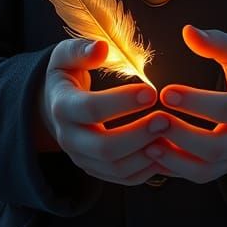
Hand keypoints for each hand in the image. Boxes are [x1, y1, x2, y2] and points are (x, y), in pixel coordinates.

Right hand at [37, 38, 174, 186]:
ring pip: (116, 168)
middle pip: (104, 148)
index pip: (91, 108)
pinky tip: (166, 150)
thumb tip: (101, 48)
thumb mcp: (66, 57)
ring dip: (146, 154)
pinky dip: (148, 168)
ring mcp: (83, 158)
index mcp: (62, 107)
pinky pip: (125, 178)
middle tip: (166, 119)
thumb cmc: (67, 76)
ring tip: (170, 134)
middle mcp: (69, 138)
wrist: (55, 107)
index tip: (152, 91)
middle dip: (138, 135)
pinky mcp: (97, 170)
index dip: (122, 101)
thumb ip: (81, 49)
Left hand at [144, 25, 226, 184]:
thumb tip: (188, 31)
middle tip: (155, 119)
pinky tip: (150, 153)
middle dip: (184, 136)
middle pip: (218, 147)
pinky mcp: (221, 168)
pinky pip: (196, 176)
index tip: (165, 91)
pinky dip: (173, 168)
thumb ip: (217, 42)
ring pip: (206, 170)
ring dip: (175, 159)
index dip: (197, 102)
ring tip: (147, 143)